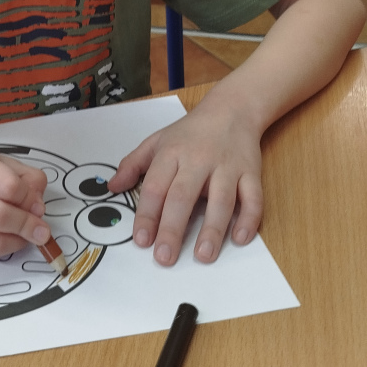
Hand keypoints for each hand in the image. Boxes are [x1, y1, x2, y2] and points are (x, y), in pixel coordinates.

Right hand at [0, 146, 48, 256]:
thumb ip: (25, 177)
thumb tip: (38, 206)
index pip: (8, 187)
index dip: (29, 199)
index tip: (38, 204)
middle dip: (27, 225)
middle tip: (41, 229)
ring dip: (19, 241)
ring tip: (27, 234)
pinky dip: (5, 248)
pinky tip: (10, 237)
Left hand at [109, 101, 262, 266]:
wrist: (232, 109)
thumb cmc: (190, 132)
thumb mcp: (156, 141)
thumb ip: (132, 164)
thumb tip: (112, 187)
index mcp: (172, 154)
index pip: (155, 187)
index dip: (147, 215)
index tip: (142, 240)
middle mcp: (199, 160)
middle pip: (183, 197)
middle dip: (173, 229)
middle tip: (165, 257)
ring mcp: (227, 167)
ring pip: (221, 200)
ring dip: (212, 230)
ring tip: (202, 256)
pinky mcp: (251, 173)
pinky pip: (253, 198)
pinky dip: (249, 219)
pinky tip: (240, 239)